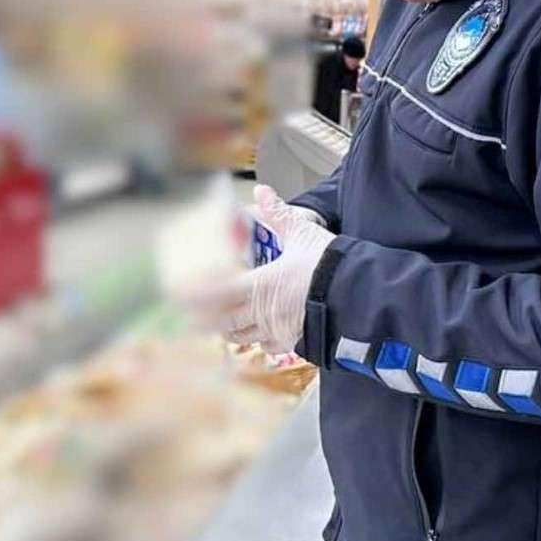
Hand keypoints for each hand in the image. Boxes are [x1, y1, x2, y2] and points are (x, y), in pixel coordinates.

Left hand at [188, 185, 335, 352]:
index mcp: (260, 286)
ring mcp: (279, 332)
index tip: (180, 296)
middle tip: (197, 317)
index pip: (217, 295)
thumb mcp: (303, 234)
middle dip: (210, 321)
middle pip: (226, 324)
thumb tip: (261, 191)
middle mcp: (264, 313)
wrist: (360, 298)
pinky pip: (271, 349)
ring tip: (226, 327)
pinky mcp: (297, 344)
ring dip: (233, 332)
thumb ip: (279, 214)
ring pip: (246, 338)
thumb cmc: (329, 265)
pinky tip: (261, 338)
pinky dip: (261, 344)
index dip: (196, 298)